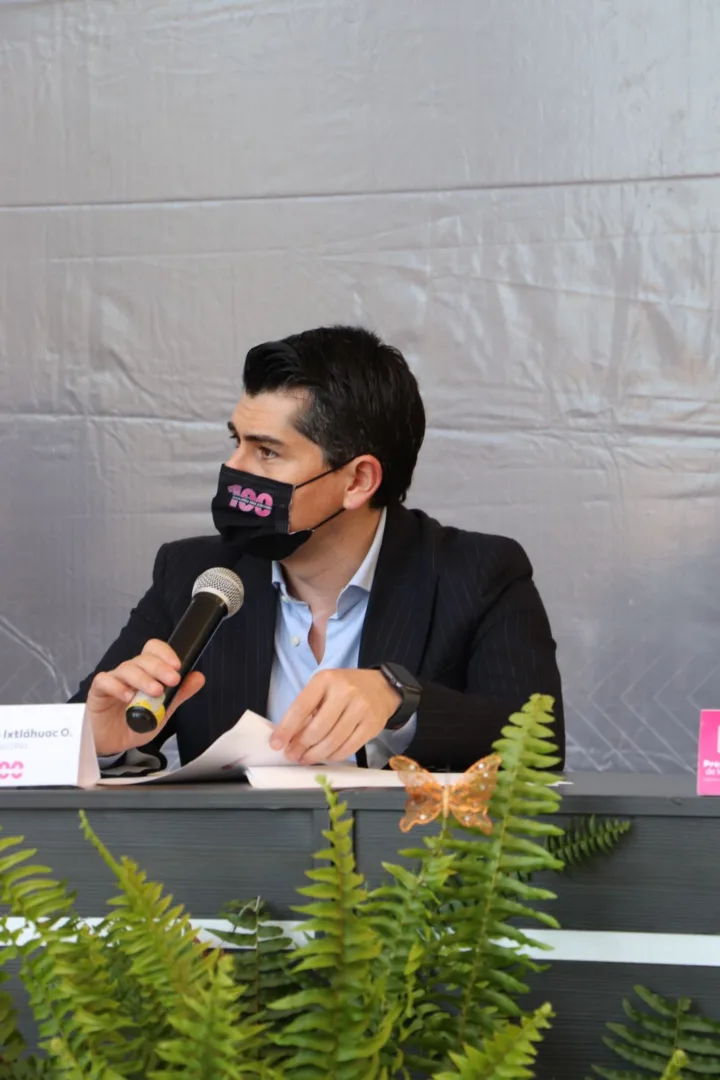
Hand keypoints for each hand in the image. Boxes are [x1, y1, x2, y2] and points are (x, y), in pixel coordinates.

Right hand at [86, 639, 204, 755]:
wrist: (113, 744)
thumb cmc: (135, 724)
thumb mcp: (162, 712)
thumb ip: (178, 694)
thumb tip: (199, 677)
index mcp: (146, 672)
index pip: (153, 650)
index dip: (166, 653)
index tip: (178, 667)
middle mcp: (130, 672)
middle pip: (143, 659)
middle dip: (160, 667)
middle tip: (172, 680)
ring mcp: (113, 680)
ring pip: (127, 669)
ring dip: (143, 678)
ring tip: (155, 691)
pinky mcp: (98, 692)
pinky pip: (105, 681)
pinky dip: (117, 687)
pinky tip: (128, 697)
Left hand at [269, 669, 400, 763]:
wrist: (381, 687)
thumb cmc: (344, 688)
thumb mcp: (323, 687)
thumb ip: (307, 708)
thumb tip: (288, 737)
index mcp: (326, 679)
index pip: (301, 708)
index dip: (286, 729)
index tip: (276, 744)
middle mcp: (345, 692)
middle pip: (317, 729)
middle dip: (301, 746)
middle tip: (292, 755)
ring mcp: (361, 709)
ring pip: (332, 741)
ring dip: (315, 755)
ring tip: (306, 758)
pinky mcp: (372, 725)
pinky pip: (348, 748)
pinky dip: (333, 756)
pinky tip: (326, 756)